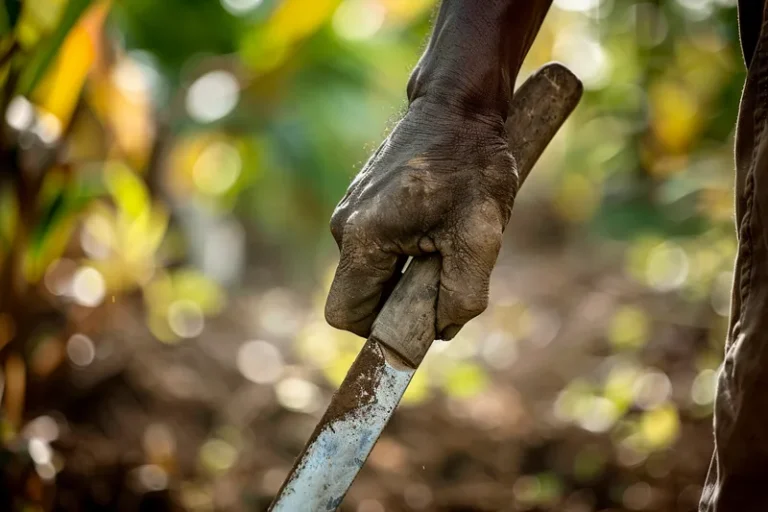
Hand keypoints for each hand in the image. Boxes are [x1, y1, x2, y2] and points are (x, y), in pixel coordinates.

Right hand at [325, 98, 517, 339]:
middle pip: (363, 296)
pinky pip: (382, 249)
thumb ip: (461, 295)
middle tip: (446, 267)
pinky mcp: (366, 203)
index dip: (381, 331)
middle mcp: (344, 227)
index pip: (346, 316)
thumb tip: (439, 329)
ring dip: (412, 273)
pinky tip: (440, 222)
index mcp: (361, 238)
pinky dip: (411, 251)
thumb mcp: (480, 235)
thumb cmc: (472, 164)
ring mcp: (351, 212)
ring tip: (448, 237)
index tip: (422, 315)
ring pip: (376, 272)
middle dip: (404, 301)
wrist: (460, 105)